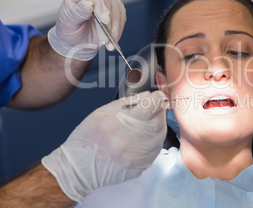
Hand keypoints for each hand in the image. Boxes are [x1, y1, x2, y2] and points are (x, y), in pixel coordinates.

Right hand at [42, 90, 166, 202]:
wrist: (79, 169)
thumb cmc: (86, 139)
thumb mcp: (102, 112)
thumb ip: (128, 102)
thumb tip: (148, 95)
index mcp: (117, 125)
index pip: (149, 107)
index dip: (157, 98)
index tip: (157, 95)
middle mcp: (129, 143)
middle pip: (158, 121)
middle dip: (159, 111)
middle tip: (153, 107)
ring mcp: (136, 158)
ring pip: (160, 136)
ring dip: (159, 124)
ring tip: (148, 121)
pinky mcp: (140, 167)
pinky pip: (157, 149)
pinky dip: (156, 139)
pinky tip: (146, 136)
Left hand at [48, 0, 125, 60]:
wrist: (76, 41)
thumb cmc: (69, 29)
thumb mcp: (68, 23)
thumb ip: (78, 13)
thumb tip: (88, 4)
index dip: (98, 4)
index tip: (103, 20)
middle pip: (106, 0)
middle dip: (108, 20)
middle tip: (105, 36)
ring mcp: (106, 0)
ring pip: (117, 9)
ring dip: (114, 27)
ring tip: (107, 42)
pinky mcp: (115, 9)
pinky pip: (121, 17)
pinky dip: (118, 30)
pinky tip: (112, 39)